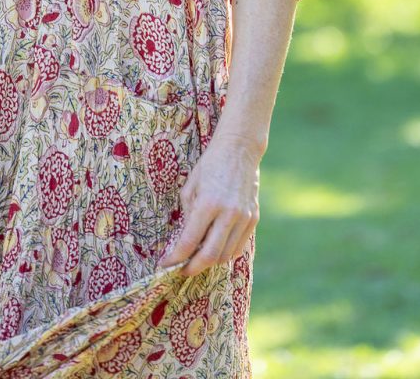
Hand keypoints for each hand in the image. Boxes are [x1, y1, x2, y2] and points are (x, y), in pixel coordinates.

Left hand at [158, 131, 260, 277]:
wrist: (240, 149)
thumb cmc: (210, 164)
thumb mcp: (191, 185)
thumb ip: (188, 213)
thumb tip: (184, 239)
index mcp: (208, 203)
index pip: (190, 241)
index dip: (175, 257)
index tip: (165, 264)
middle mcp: (228, 213)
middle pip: (210, 255)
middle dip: (192, 268)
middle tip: (181, 270)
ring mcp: (244, 218)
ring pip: (226, 255)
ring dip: (209, 262)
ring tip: (197, 260)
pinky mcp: (254, 219)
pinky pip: (239, 246)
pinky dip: (226, 253)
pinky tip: (215, 250)